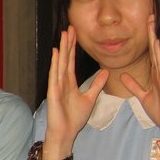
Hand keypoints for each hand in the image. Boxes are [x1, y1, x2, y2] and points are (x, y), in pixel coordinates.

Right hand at [44, 26, 106, 154]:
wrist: (66, 133)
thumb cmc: (74, 118)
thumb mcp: (90, 98)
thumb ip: (96, 85)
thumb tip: (106, 72)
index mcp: (69, 82)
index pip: (72, 61)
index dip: (74, 47)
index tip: (75, 33)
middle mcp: (62, 81)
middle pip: (66, 58)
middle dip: (68, 43)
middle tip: (70, 27)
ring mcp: (57, 85)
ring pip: (61, 63)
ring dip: (62, 49)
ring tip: (64, 35)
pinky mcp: (53, 92)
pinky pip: (55, 75)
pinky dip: (55, 63)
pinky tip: (56, 53)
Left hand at [122, 16, 159, 140]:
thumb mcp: (143, 96)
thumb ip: (134, 85)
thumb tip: (124, 76)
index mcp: (156, 75)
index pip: (150, 53)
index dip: (147, 39)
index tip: (144, 25)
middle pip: (155, 48)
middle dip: (152, 32)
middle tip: (150, 15)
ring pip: (158, 52)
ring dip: (155, 37)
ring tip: (152, 21)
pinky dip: (158, 52)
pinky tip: (154, 41)